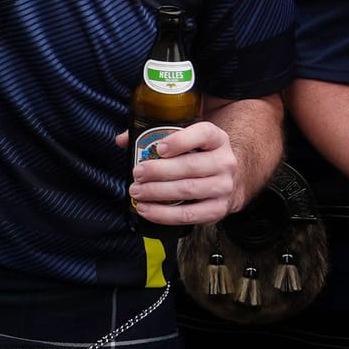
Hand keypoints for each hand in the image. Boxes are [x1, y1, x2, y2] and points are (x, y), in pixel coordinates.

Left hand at [126, 120, 240, 224]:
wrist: (226, 181)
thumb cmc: (198, 157)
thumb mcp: (187, 140)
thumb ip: (155, 136)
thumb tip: (122, 140)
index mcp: (216, 138)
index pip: (203, 134)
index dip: (180, 140)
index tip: (160, 148)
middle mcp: (225, 161)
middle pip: (190, 166)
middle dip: (158, 171)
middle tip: (137, 173)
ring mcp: (224, 187)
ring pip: (188, 190)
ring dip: (157, 192)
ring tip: (137, 191)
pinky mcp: (218, 209)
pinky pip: (189, 215)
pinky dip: (164, 214)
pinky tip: (146, 209)